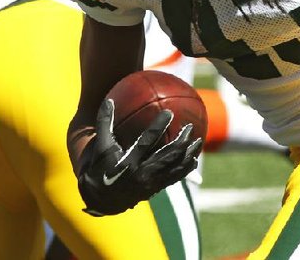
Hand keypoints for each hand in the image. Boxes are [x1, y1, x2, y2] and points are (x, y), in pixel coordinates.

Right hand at [77, 98, 202, 215]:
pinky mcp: (157, 188)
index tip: (169, 113)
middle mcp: (142, 174)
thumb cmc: (101, 168)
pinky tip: (194, 159)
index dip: (159, 127)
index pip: (147, 141)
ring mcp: (151, 183)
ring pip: (176, 167)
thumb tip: (108, 100)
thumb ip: (105, 124)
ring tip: (198, 141)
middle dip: (182, 140)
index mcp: (128, 162)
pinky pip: (176, 177)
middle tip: (189, 127)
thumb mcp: (101, 147)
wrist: (102, 198)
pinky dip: (186, 168)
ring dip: (189, 154)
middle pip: (168, 155)